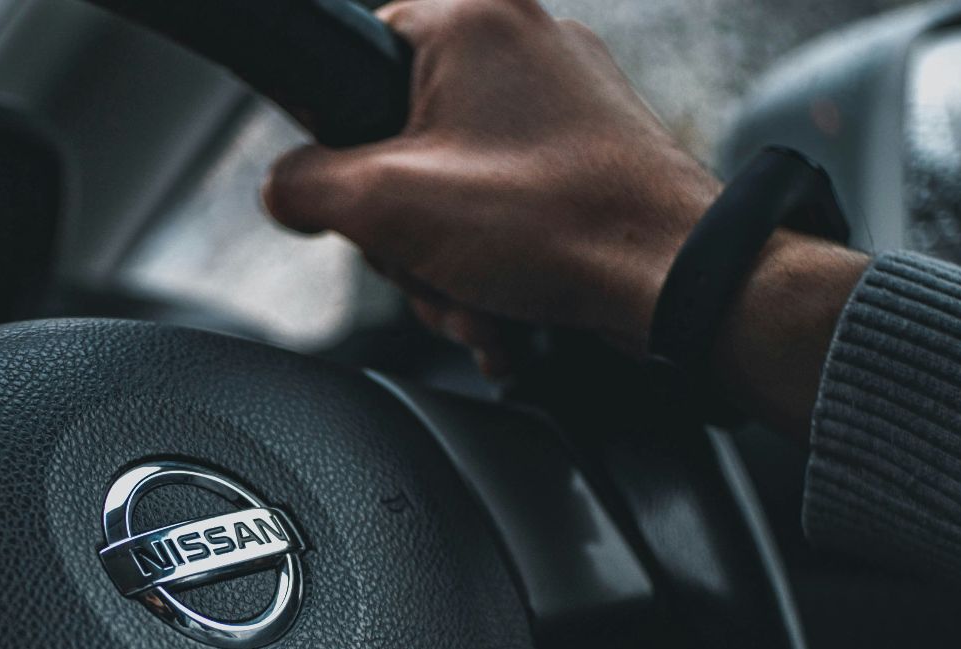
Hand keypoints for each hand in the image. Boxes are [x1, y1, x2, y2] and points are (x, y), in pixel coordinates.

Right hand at [264, 0, 719, 366]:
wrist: (674, 277)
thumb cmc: (552, 223)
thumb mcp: (386, 205)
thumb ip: (305, 186)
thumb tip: (285, 190)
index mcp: (471, 20)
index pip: (357, 53)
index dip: (342, 138)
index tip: (360, 193)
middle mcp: (524, 40)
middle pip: (404, 136)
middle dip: (406, 229)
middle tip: (426, 263)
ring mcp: (567, 94)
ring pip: (457, 180)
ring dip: (449, 261)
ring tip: (476, 301)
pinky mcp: (594, 146)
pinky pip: (510, 200)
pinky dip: (498, 260)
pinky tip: (505, 308)